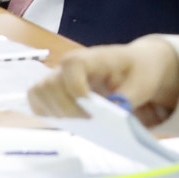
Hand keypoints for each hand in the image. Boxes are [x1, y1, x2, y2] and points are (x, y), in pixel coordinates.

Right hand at [28, 37, 178, 125]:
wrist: (136, 65)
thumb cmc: (139, 71)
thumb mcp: (142, 84)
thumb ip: (126, 99)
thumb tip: (110, 114)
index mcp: (92, 57)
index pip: (71, 66)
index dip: (76, 88)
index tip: (91, 106)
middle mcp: (68, 65)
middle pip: (49, 84)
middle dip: (66, 107)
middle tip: (89, 119)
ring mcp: (58, 76)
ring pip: (38, 92)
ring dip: (54, 111)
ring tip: (78, 119)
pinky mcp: (53, 88)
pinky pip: (36, 100)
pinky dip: (46, 112)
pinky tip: (66, 119)